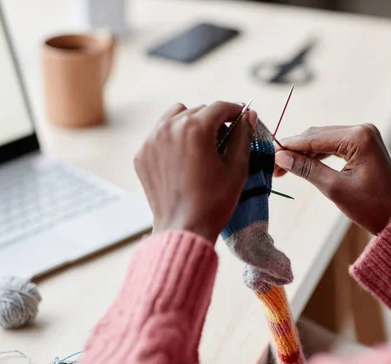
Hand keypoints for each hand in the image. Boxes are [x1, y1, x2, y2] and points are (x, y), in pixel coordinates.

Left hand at [135, 102, 257, 243]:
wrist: (183, 229)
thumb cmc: (214, 203)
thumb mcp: (237, 168)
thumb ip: (243, 136)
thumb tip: (248, 115)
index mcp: (195, 128)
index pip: (219, 107)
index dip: (234, 111)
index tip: (241, 118)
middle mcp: (170, 128)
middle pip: (198, 110)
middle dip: (213, 120)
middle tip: (224, 138)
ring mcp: (152, 141)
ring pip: (175, 117)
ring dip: (190, 124)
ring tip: (201, 145)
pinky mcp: (142, 155)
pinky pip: (160, 135)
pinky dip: (173, 140)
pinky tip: (183, 159)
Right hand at [274, 124, 390, 234]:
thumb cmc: (371, 206)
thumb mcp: (334, 188)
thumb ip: (307, 169)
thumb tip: (281, 157)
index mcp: (358, 137)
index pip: (314, 138)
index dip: (288, 146)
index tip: (268, 155)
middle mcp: (362, 130)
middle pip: (316, 135)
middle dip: (293, 150)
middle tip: (272, 165)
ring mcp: (363, 136)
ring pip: (322, 140)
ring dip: (303, 153)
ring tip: (282, 168)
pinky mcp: (362, 145)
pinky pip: (332, 146)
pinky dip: (316, 156)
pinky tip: (300, 165)